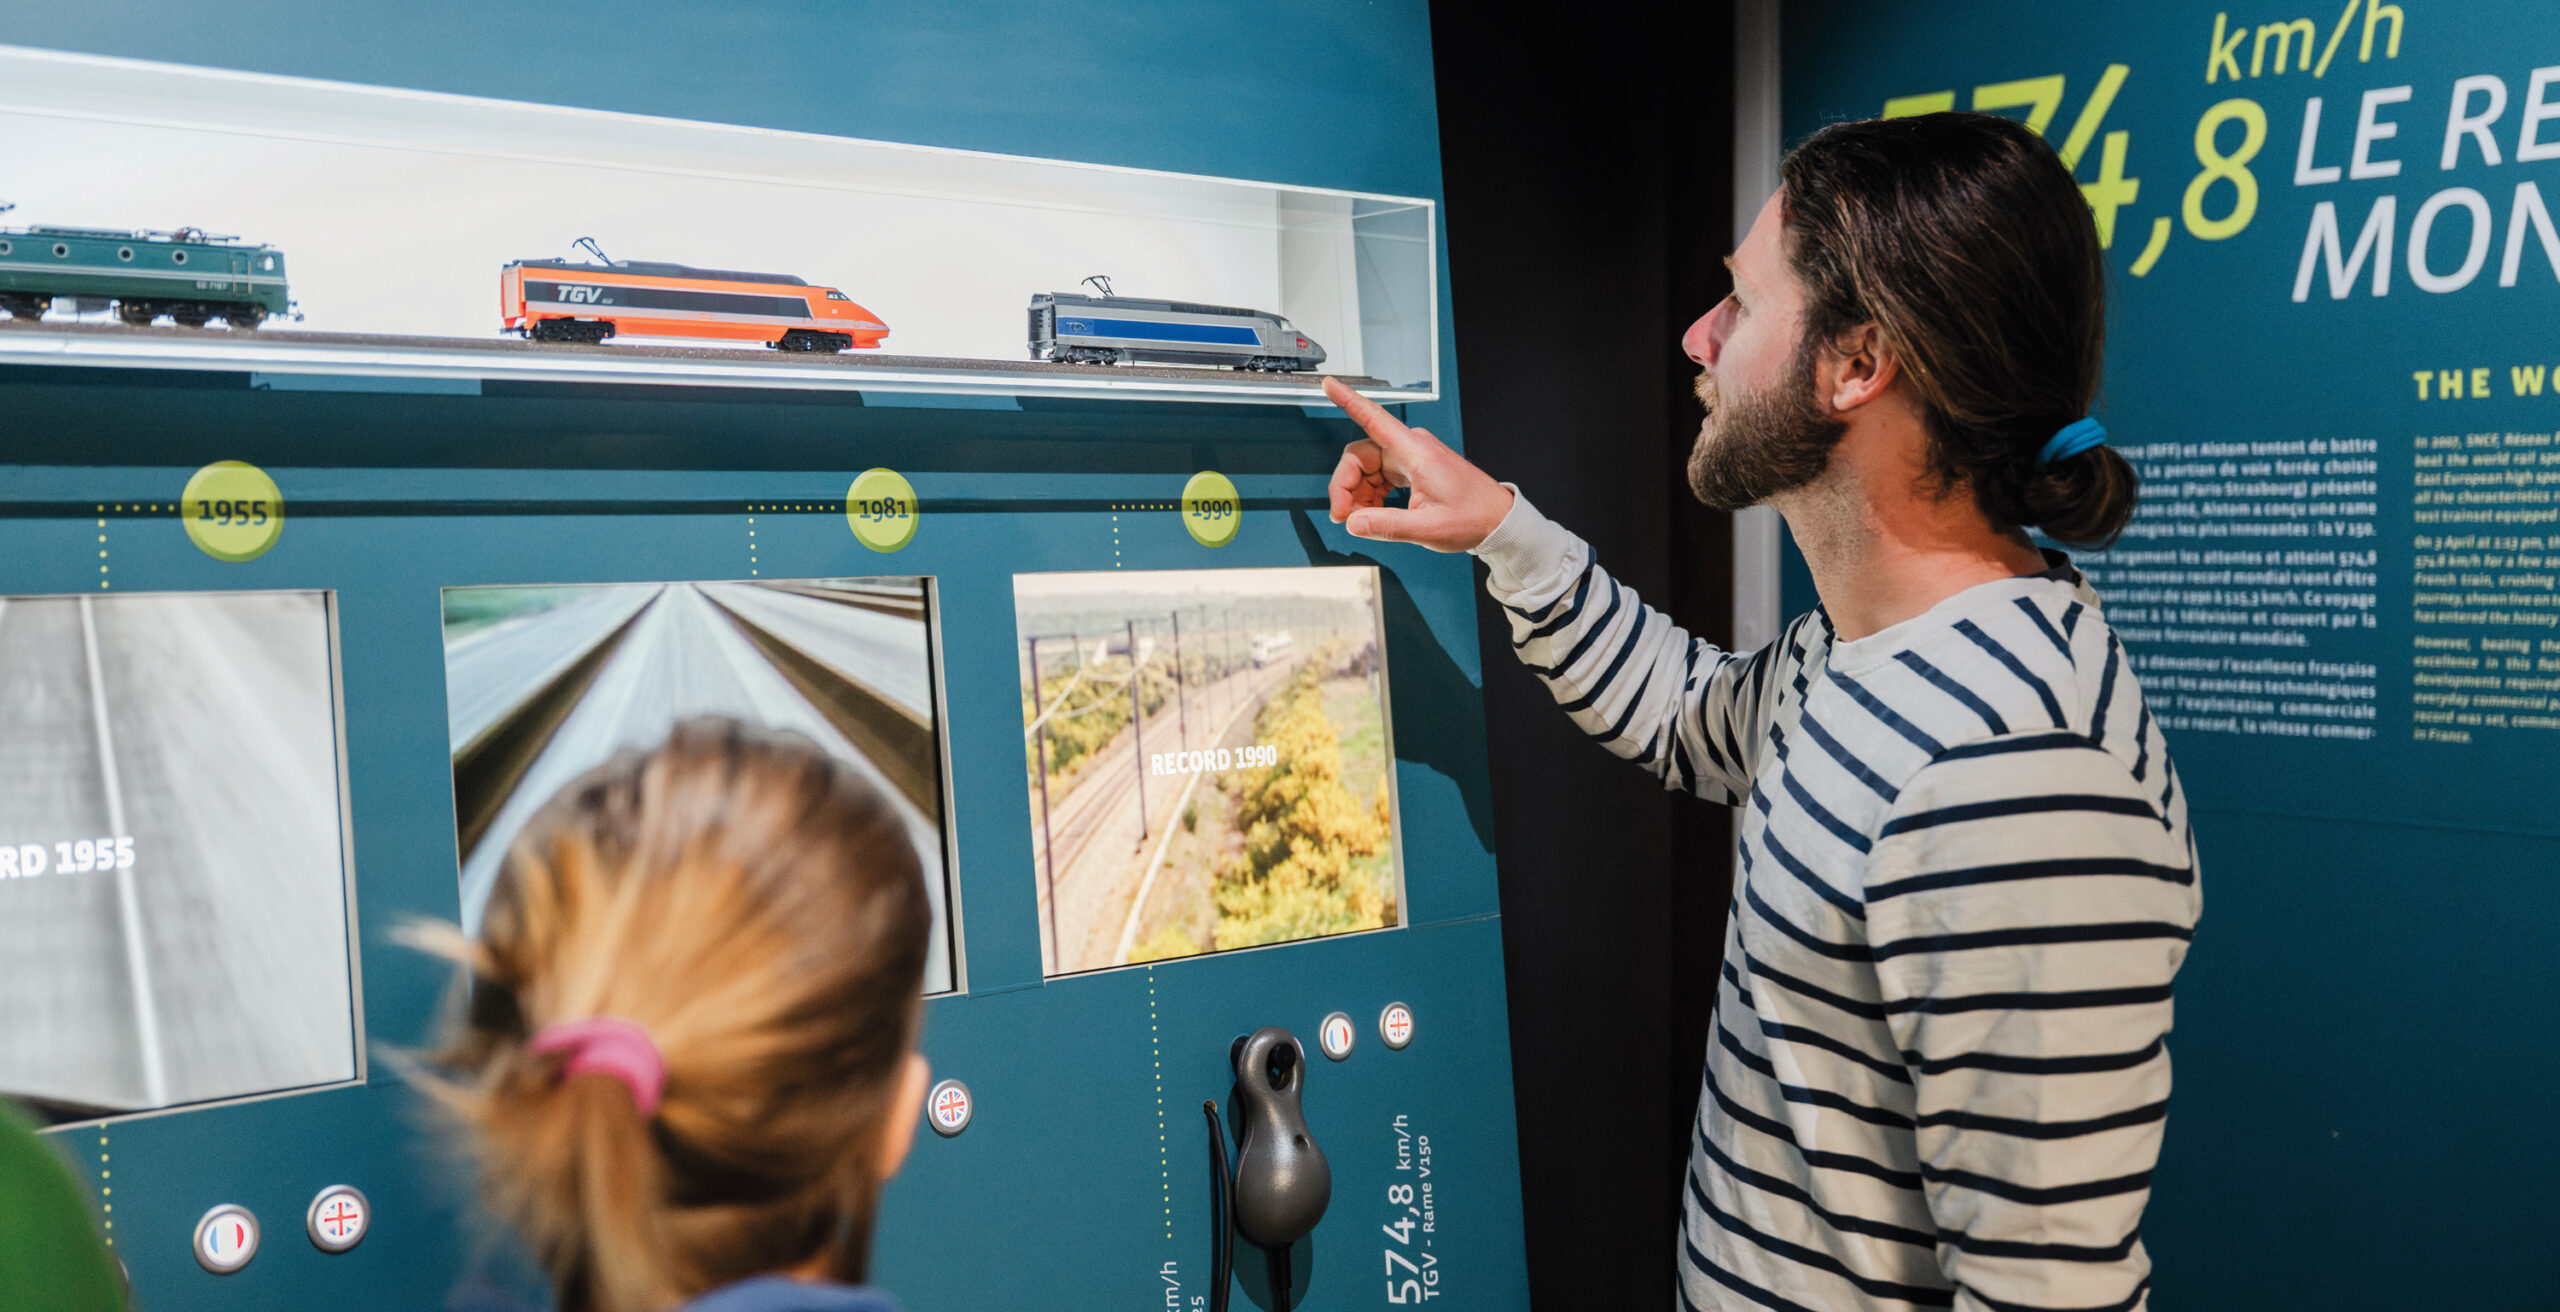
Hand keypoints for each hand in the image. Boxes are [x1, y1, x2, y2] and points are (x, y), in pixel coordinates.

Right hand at [1322, 377, 1513, 550]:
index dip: (1348, 400)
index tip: (1329, 384)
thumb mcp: (1428, 528)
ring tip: (1363, 521)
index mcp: (1416, 452)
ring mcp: (1410, 457)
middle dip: (1345, 486)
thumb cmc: (1472, 517)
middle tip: (1342, 516)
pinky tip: (1374, 514)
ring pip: (1366, 468)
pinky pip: (1378, 476)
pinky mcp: (1411, 469)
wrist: (1495, 520)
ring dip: (1357, 494)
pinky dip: (1370, 496)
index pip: (1374, 418)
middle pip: (1360, 455)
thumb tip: (1354, 524)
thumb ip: (1387, 526)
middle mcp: (1411, 448)